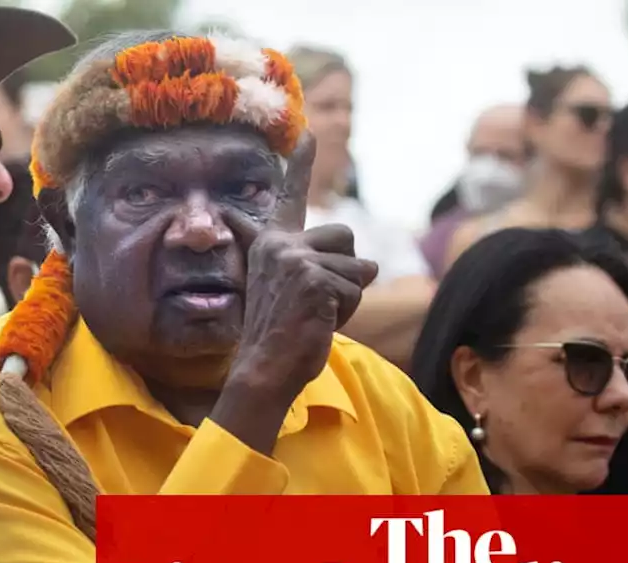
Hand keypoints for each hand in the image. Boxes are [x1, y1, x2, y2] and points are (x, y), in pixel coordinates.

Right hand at [210, 131, 378, 452]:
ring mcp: (295, 259)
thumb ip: (315, 264)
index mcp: (272, 242)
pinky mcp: (312, 277)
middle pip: (346, 237)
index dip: (300, 163)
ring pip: (357, 267)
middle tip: (317, 302)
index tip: (309, 132)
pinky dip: (347, 311)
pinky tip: (319, 322)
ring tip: (316, 314)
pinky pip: (355, 288)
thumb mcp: (293, 289)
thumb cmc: (282, 332)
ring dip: (349, 297)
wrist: (266, 366)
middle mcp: (280, 243)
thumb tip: (361, 260)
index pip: (291, 196)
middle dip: (347, 270)